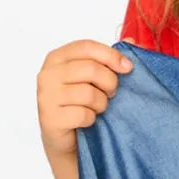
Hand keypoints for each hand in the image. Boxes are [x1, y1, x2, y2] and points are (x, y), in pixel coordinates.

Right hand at [37, 39, 134, 155]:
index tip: (128, 67)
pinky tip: (87, 120)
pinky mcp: (50, 119)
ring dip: (101, 103)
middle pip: (91, 69)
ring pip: (89, 94)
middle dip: (110, 83)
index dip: (111, 55)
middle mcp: (48, 74)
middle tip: (111, 93)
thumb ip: (109, 58)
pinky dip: (91, 119)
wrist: (65, 139)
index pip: (87, 47)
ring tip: (97, 108)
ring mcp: (46, 96)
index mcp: (57, 57)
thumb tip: (132, 40)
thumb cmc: (79, 103)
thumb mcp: (93, 78)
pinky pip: (83, 114)